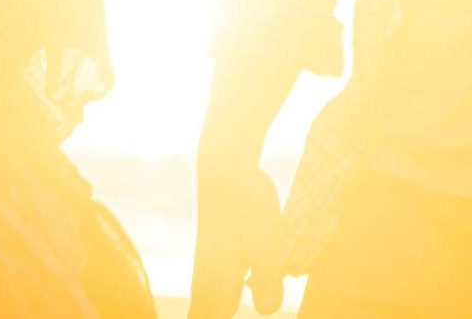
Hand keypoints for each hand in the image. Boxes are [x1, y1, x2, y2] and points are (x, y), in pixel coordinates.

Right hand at [189, 152, 285, 316]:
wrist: (226, 167)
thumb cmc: (244, 204)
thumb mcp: (264, 241)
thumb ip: (268, 278)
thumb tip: (267, 311)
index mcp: (214, 283)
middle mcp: (209, 280)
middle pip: (203, 316)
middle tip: (227, 308)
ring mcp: (213, 269)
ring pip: (211, 306)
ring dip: (215, 313)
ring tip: (234, 299)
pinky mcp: (223, 258)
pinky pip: (220, 292)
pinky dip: (223, 303)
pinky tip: (245, 290)